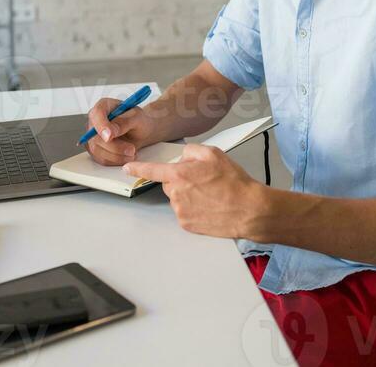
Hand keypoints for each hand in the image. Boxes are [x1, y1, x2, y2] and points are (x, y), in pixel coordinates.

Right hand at [83, 97, 156, 165]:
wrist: (142, 132)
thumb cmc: (139, 121)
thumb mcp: (137, 117)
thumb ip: (124, 122)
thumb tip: (110, 132)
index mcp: (104, 105)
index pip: (97, 114)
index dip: (101, 126)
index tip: (110, 137)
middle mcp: (95, 120)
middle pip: (95, 136)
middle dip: (114, 146)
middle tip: (131, 149)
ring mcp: (93, 136)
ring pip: (97, 150)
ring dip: (116, 155)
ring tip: (132, 153)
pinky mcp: (96, 149)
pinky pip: (101, 159)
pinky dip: (115, 160)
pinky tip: (126, 156)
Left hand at [123, 144, 265, 238]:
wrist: (248, 209)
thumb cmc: (234, 182)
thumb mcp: (213, 153)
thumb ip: (191, 151)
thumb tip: (182, 158)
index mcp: (180, 175)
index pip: (152, 170)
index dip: (138, 168)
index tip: (127, 167)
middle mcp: (177, 194)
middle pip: (169, 183)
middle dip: (181, 179)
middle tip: (203, 180)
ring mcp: (181, 211)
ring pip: (177, 197)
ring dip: (188, 194)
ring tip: (210, 194)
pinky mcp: (187, 225)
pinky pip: (184, 211)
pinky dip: (193, 207)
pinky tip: (209, 205)